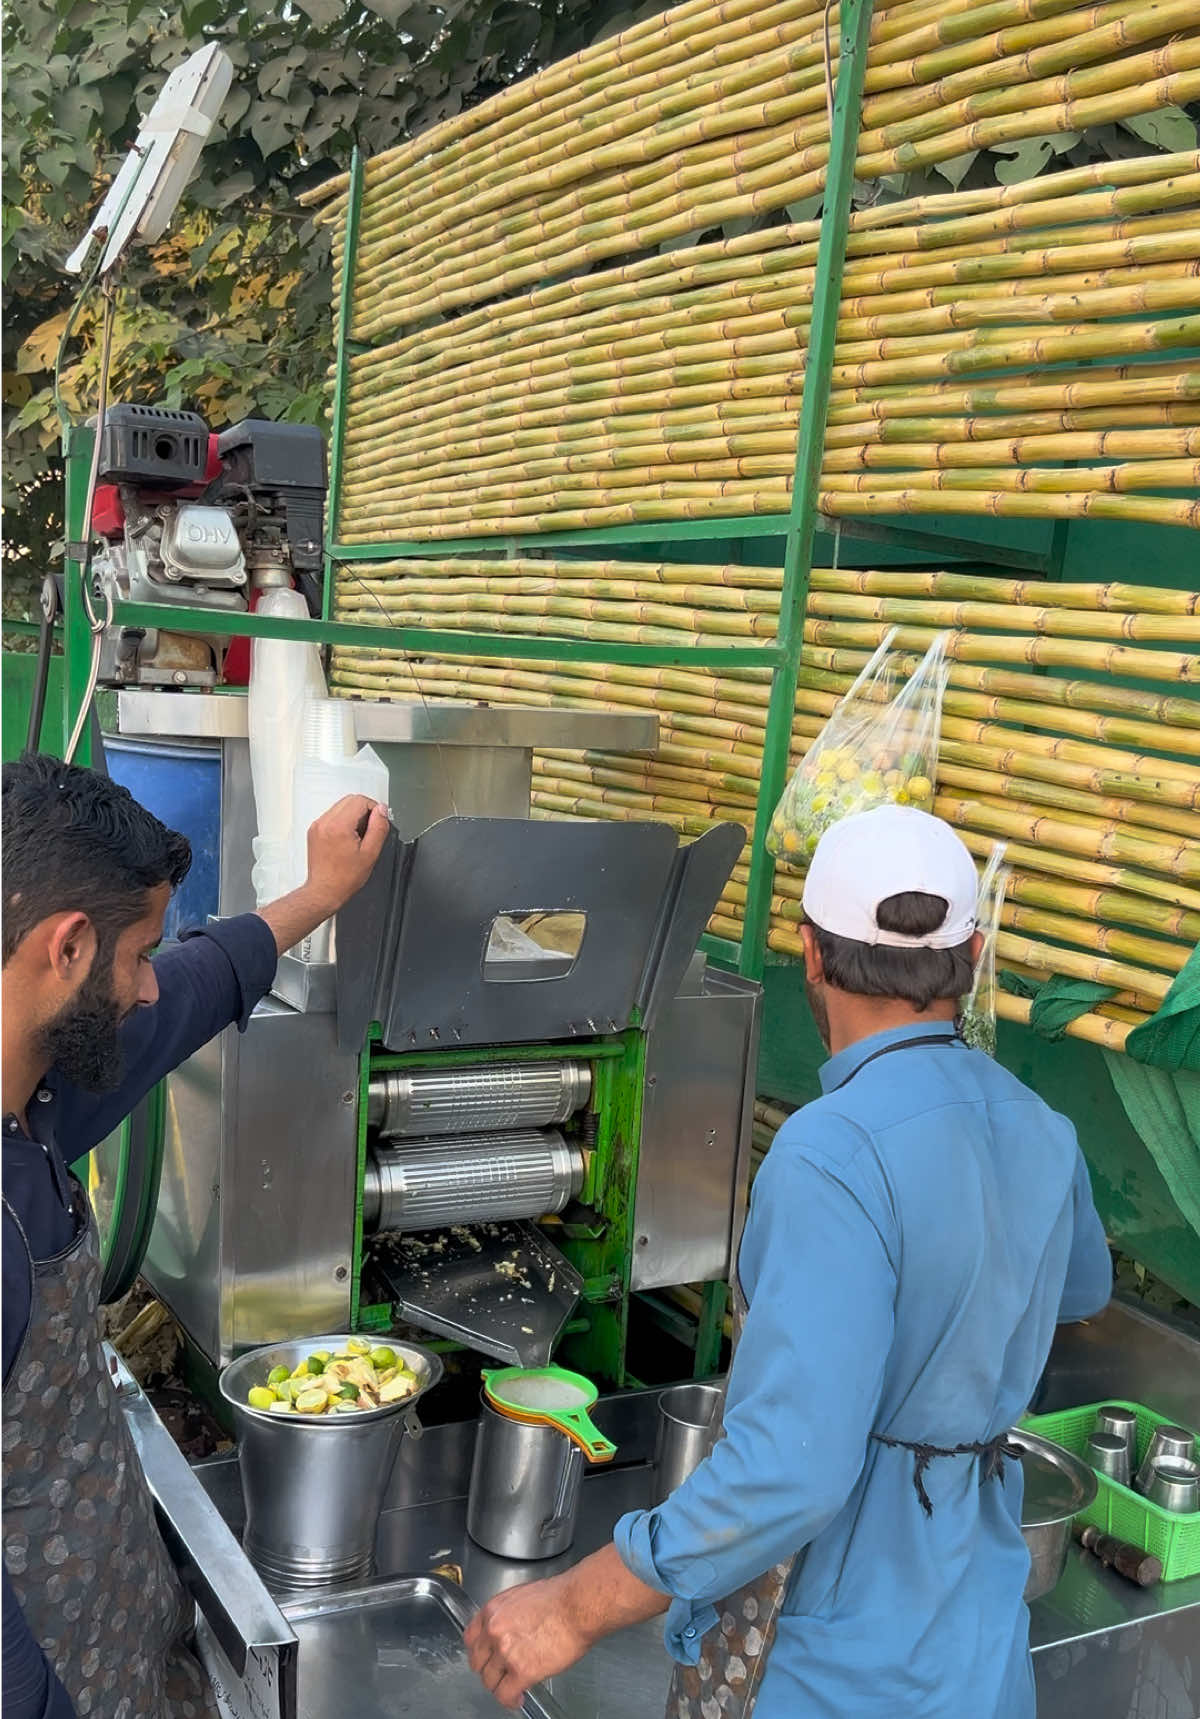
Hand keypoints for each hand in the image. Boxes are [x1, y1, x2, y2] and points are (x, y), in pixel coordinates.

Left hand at [302, 795, 389, 917]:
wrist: (325, 890)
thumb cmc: (344, 878)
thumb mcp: (370, 853)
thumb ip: (378, 827)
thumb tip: (382, 810)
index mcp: (338, 826)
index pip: (360, 800)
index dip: (374, 809)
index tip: (377, 822)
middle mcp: (324, 822)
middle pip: (349, 800)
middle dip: (364, 811)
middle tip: (368, 831)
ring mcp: (318, 825)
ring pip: (341, 806)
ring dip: (353, 816)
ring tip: (356, 837)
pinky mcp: (314, 830)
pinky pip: (332, 815)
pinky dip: (342, 821)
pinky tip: (347, 839)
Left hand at [464, 1573, 592, 1710]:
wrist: (577, 1605)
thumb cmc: (559, 1597)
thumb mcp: (522, 1596)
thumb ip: (507, 1615)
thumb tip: (508, 1630)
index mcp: (492, 1611)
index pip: (470, 1639)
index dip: (479, 1652)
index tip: (486, 1658)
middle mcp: (493, 1631)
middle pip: (478, 1663)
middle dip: (489, 1671)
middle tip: (500, 1674)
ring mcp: (505, 1652)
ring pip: (490, 1681)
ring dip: (500, 1686)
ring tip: (511, 1688)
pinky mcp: (522, 1671)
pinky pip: (505, 1694)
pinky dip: (511, 1700)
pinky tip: (518, 1698)